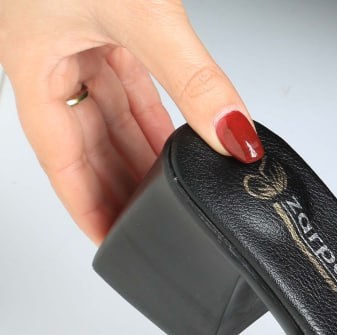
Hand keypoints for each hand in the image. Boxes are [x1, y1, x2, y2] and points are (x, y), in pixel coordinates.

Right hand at [0, 0, 260, 242]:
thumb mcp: (140, 14)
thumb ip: (192, 78)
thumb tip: (232, 135)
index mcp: (32, 64)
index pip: (60, 158)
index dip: (85, 204)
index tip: (110, 238)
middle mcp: (49, 54)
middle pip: (87, 141)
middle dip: (122, 184)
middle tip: (156, 223)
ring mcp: (74, 34)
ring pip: (110, 109)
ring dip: (142, 148)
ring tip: (175, 189)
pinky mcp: (102, 12)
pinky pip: (127, 74)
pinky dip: (153, 106)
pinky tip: (181, 133)